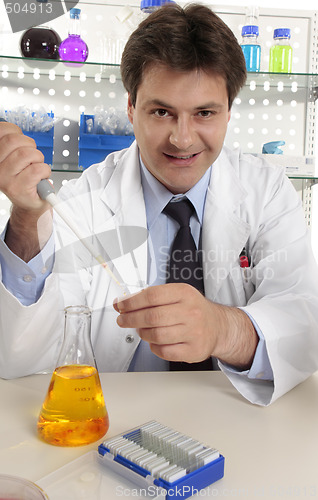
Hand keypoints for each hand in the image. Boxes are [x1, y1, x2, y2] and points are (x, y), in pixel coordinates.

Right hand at [0, 122, 52, 260]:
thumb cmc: (25, 178)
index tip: (22, 143)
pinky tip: (41, 177)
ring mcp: (5, 179)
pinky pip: (37, 169)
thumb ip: (12, 144)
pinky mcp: (18, 188)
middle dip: (30, 145)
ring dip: (39, 159)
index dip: (18, 133)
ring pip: (27, 153)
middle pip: (15, 140)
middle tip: (33, 158)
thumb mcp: (14, 157)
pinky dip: (45, 171)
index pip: (3, 130)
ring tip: (36, 168)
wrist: (31, 202)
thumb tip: (15, 132)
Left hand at [113, 283, 257, 367]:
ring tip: (140, 329)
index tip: (121, 305)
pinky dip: (154, 347)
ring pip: (156, 335)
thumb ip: (151, 297)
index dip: (131, 301)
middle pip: (152, 316)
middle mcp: (191, 312)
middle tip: (122, 319)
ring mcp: (193, 332)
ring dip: (142, 333)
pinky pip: (164, 351)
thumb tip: (123, 303)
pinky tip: (155, 341)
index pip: (152, 296)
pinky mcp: (193, 350)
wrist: (218, 326)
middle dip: (131, 319)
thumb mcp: (177, 294)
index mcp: (184, 293)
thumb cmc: (193, 309)